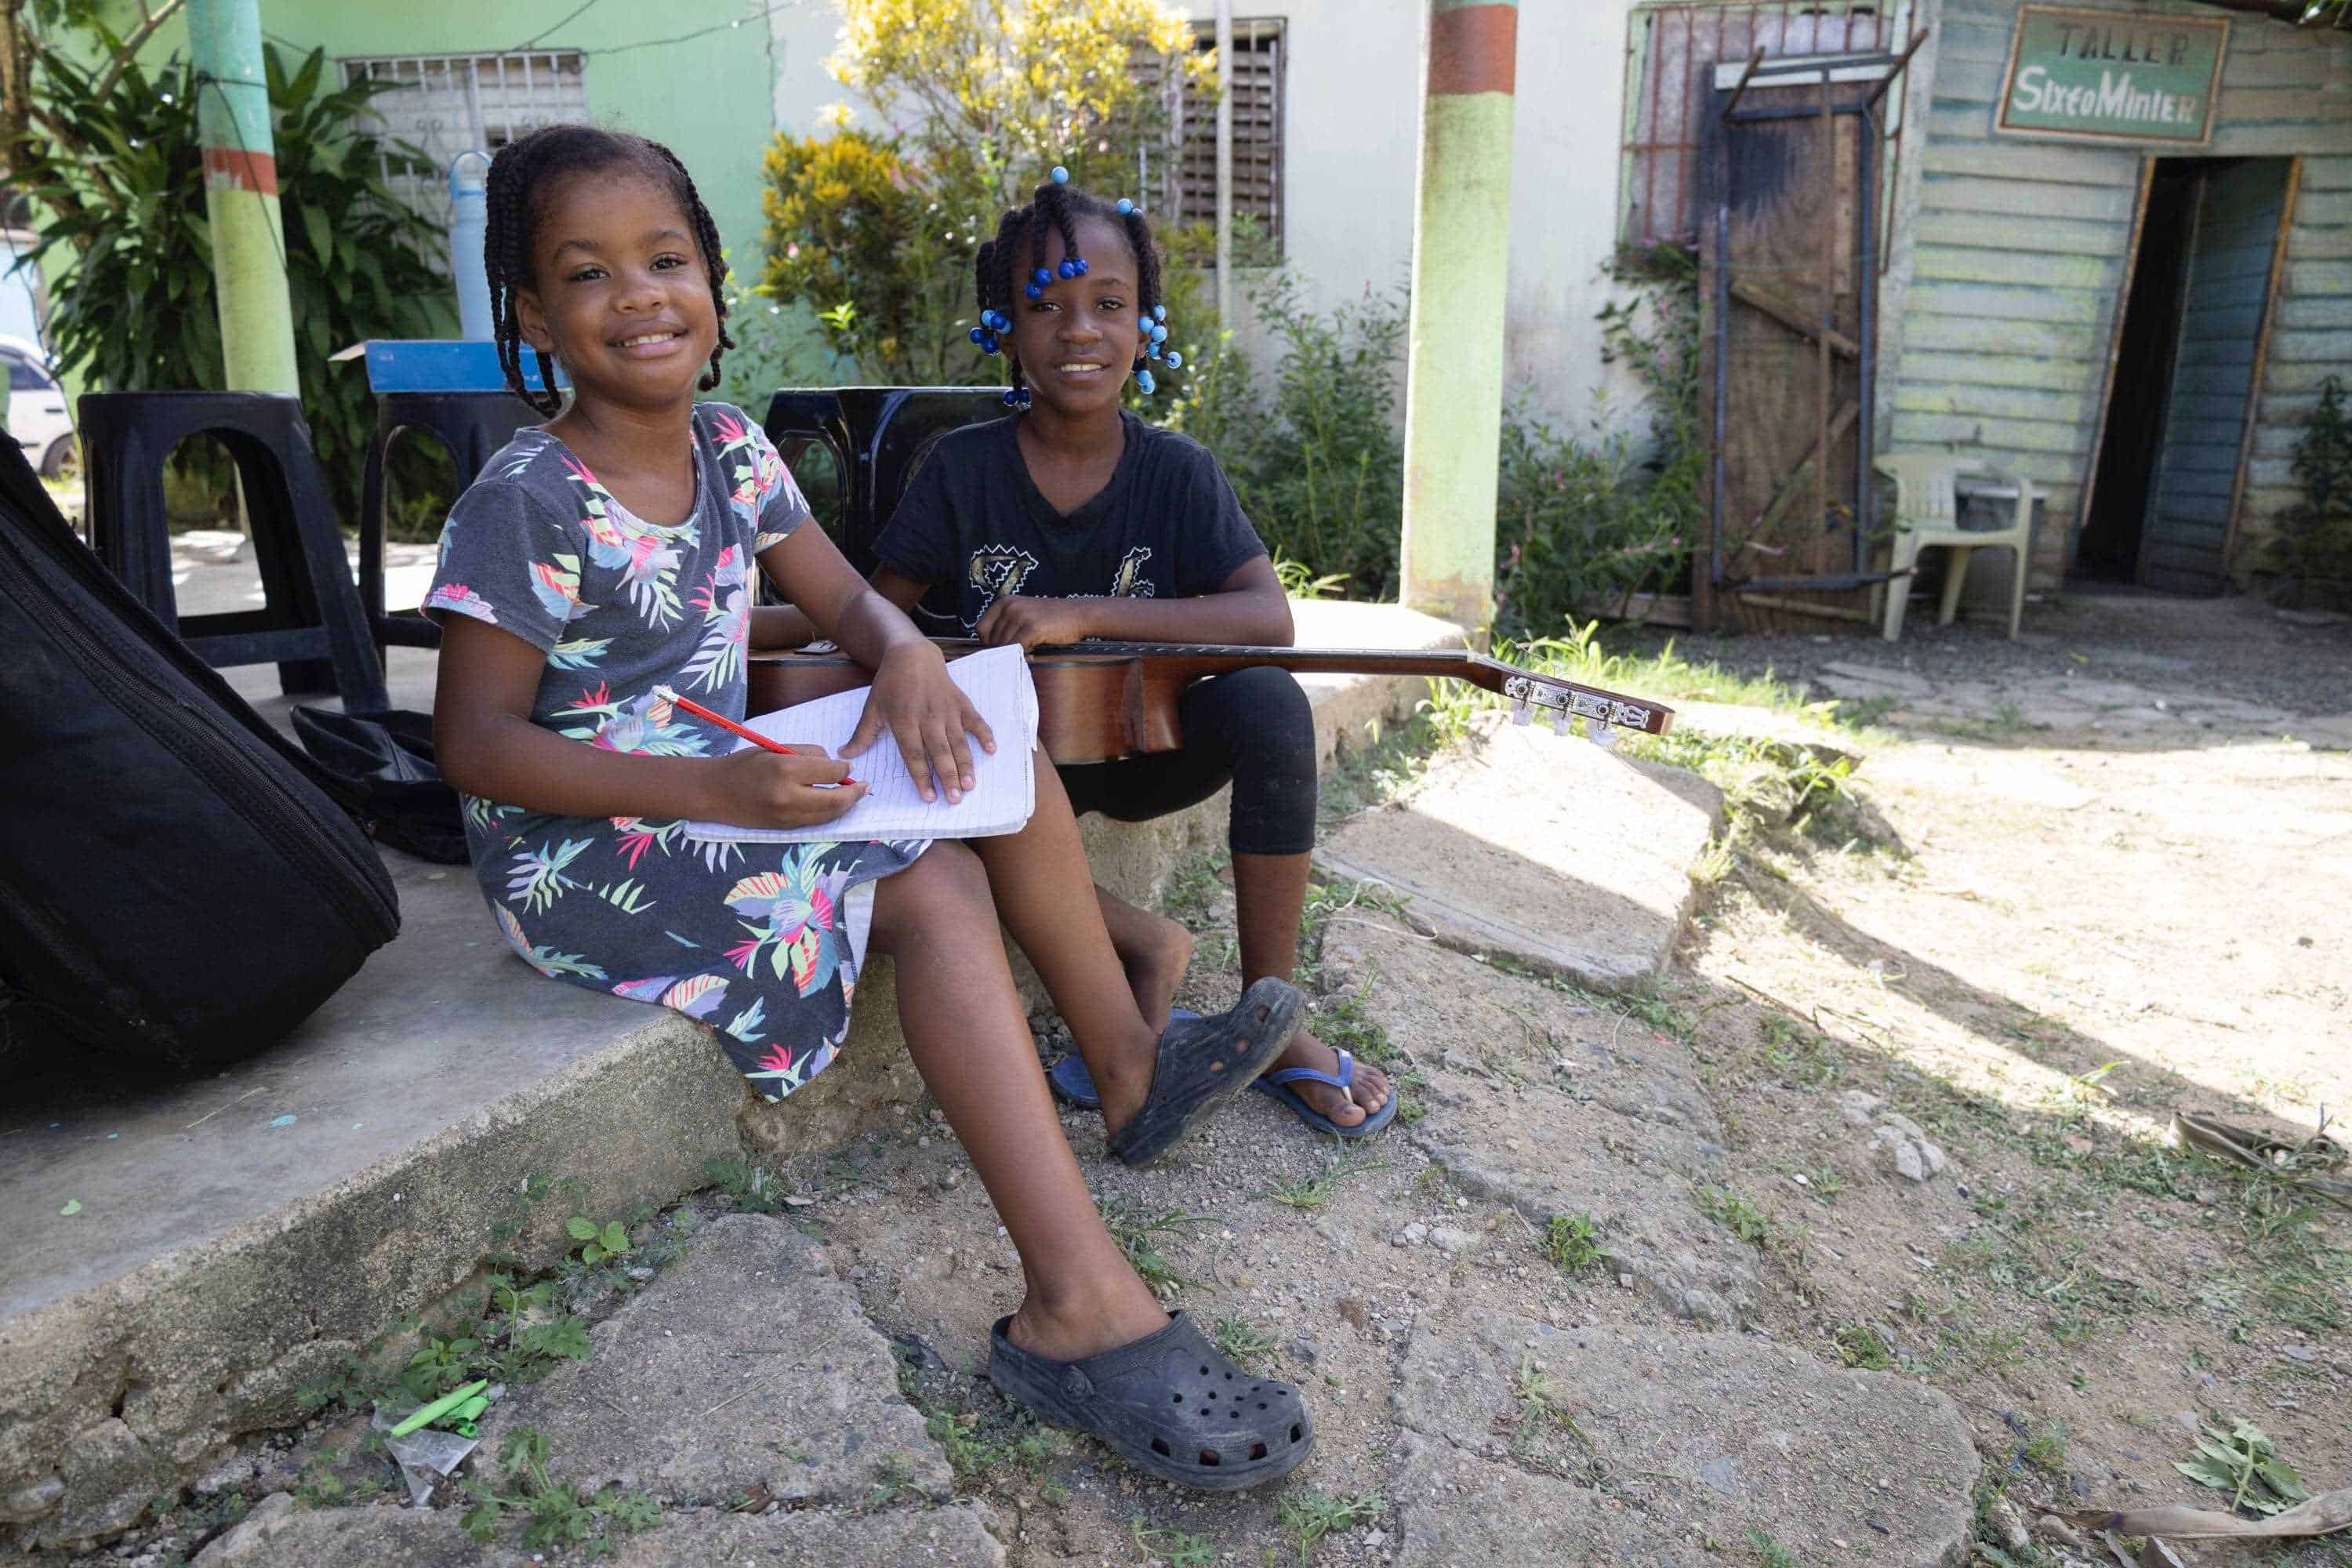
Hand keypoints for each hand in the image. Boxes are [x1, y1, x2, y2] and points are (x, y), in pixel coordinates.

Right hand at [699, 747, 867, 829]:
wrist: (714, 793)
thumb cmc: (744, 765)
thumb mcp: (775, 749)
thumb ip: (807, 754)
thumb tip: (836, 765)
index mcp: (785, 770)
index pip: (829, 771)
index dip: (844, 769)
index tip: (847, 766)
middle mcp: (788, 796)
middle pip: (835, 799)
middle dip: (854, 793)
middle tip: (865, 787)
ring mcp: (787, 817)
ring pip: (828, 814)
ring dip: (845, 806)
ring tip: (854, 796)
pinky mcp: (785, 829)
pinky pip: (815, 822)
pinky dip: (828, 814)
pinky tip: (833, 805)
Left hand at [841, 641, 996, 803]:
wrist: (912, 654)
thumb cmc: (890, 684)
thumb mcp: (872, 707)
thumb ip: (862, 734)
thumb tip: (844, 755)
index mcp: (904, 721)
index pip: (913, 754)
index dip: (922, 777)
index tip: (929, 798)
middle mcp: (927, 717)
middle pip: (939, 752)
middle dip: (948, 776)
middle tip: (955, 799)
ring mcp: (946, 709)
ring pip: (958, 741)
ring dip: (966, 763)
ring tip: (971, 785)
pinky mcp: (960, 702)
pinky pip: (975, 720)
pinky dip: (984, 734)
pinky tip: (992, 750)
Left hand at [976, 594, 1092, 651]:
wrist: (1078, 615)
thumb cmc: (1052, 619)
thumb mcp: (1024, 614)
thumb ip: (1006, 625)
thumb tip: (989, 650)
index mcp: (1004, 602)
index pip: (980, 629)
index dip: (989, 643)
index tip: (1002, 649)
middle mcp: (1009, 606)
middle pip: (991, 640)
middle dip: (1002, 651)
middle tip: (1019, 653)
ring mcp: (1020, 615)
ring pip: (1003, 646)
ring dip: (1013, 654)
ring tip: (1028, 653)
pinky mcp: (1032, 627)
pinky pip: (1016, 649)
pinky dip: (1022, 656)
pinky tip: (1033, 655)